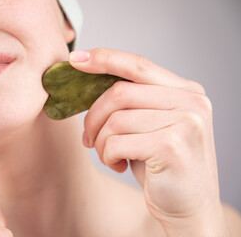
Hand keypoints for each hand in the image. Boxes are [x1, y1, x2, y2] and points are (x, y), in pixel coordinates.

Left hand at [69, 49, 228, 235]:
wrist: (189, 207)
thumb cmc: (163, 165)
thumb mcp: (150, 126)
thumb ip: (132, 103)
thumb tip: (88, 85)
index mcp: (186, 90)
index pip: (138, 65)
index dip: (104, 59)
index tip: (76, 60)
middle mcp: (191, 101)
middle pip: (119, 92)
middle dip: (93, 116)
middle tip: (88, 137)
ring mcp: (185, 122)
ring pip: (115, 119)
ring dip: (100, 141)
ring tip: (108, 155)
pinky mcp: (172, 146)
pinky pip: (117, 142)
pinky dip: (107, 156)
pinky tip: (118, 165)